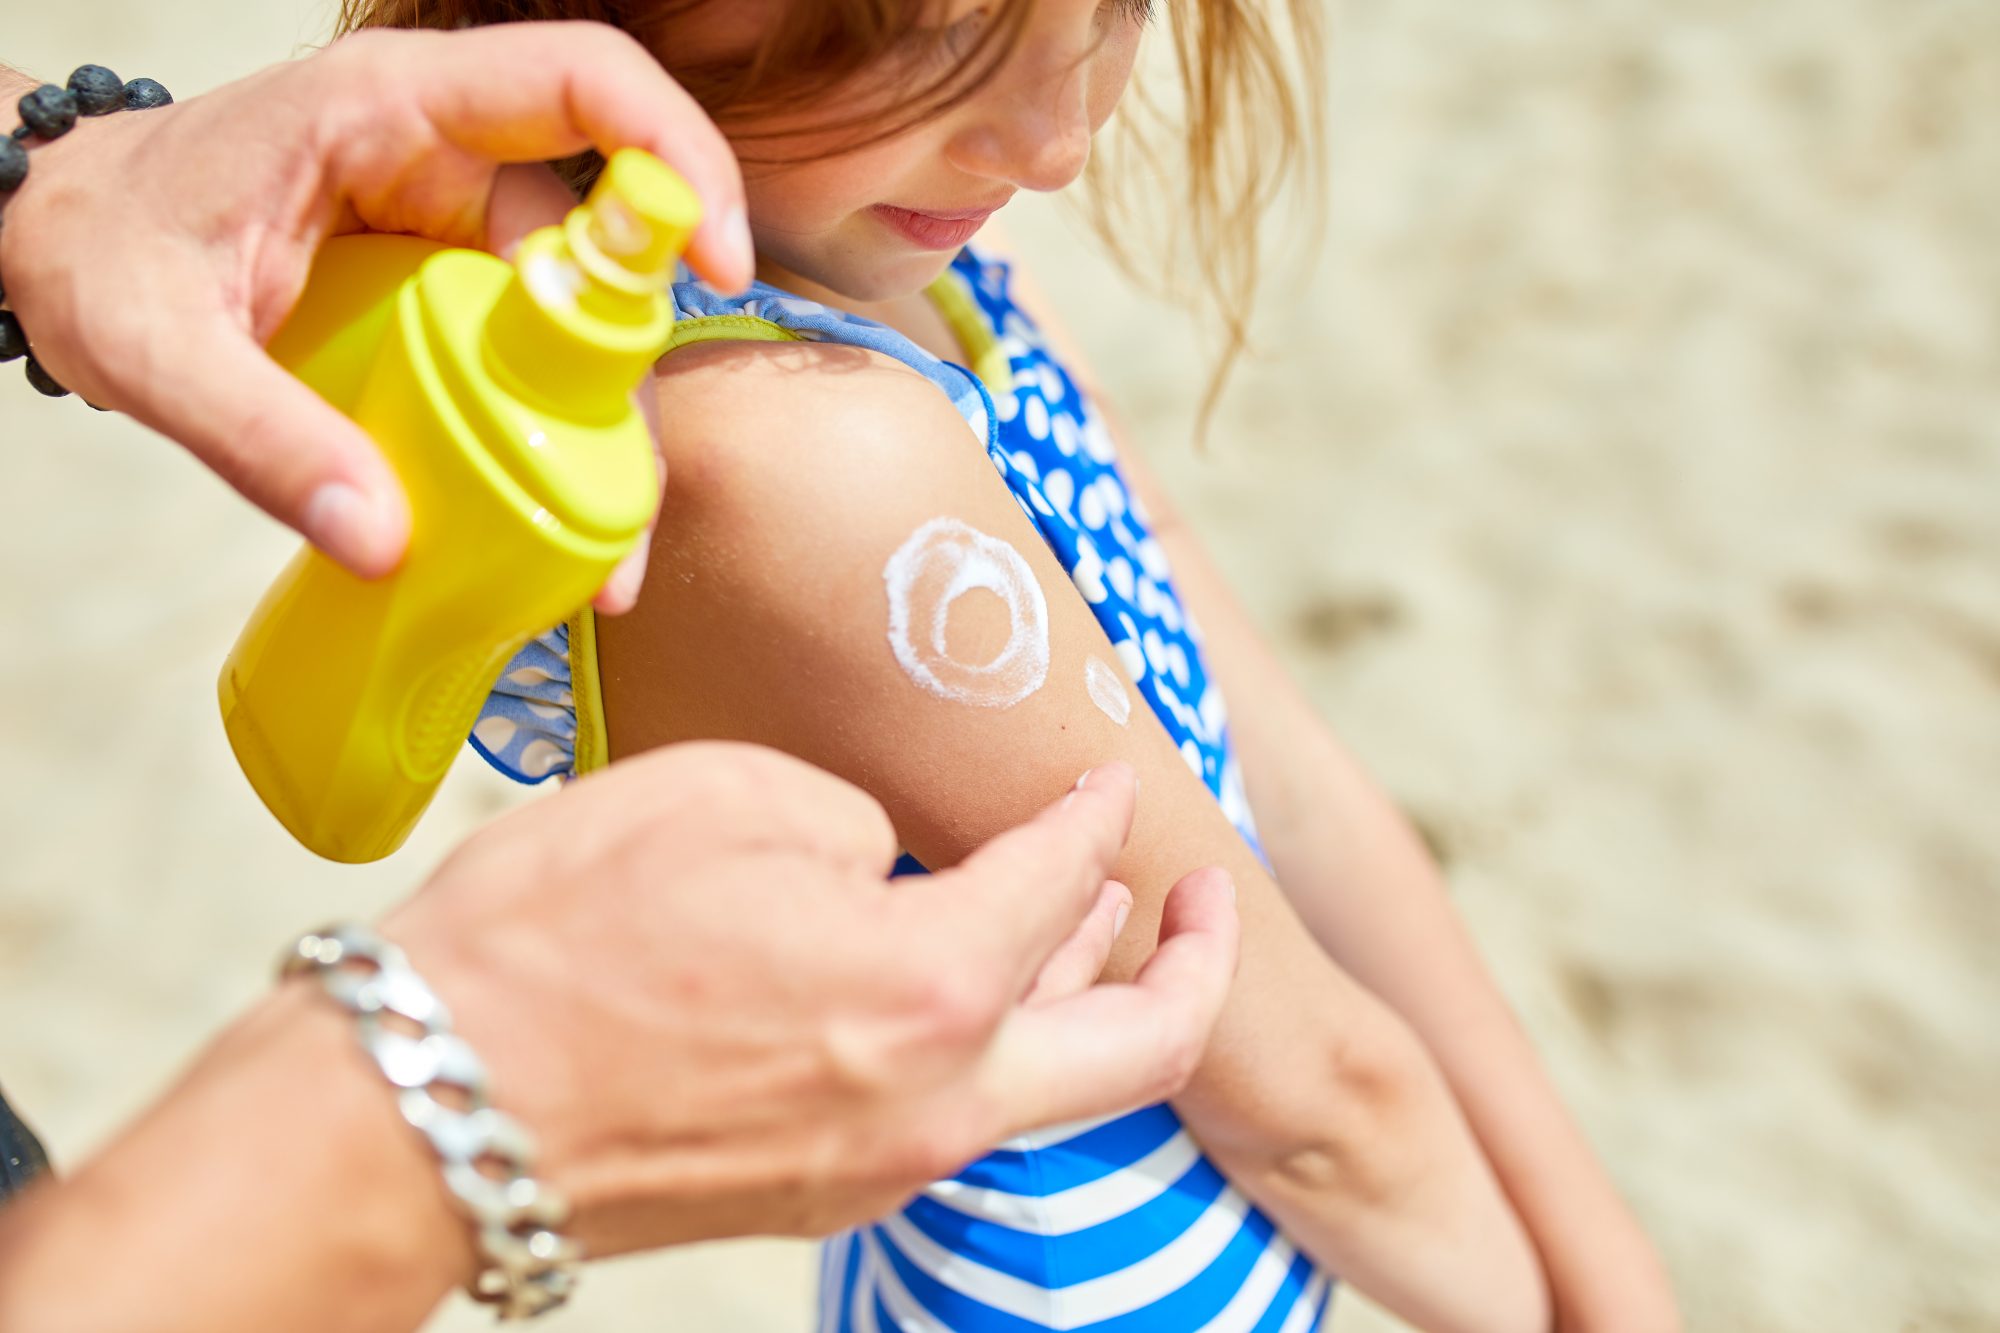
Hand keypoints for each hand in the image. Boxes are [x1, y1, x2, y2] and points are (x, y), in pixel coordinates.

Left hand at [0, 25, 749, 603]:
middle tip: (633, 499)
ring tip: (600, 550)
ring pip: (581, 307)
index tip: (715, 265)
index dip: (676, 156)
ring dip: (602, 425)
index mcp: (388, 108)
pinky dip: (553, 431)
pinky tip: (553, 517)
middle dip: (637, 364)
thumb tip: (382, 539)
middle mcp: (443, 152)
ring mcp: (451, 220)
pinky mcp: (448, 283)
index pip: (582, 82)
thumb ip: (256, 435)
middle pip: (604, 232)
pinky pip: (534, 347)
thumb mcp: (153, 346)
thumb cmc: (99, 250)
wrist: (58, 236)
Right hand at [386, 744, 1240, 1253]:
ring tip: (1093, 923)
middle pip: (1140, 1047)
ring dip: (1088, 998)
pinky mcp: (823, 1187)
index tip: (1106, 778)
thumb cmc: (554, 942)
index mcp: (928, 989)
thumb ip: (857, 820)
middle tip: (1206, 893)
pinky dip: (994, 1036)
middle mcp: (935, 1098)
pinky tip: (963, 979)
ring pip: (1050, 1082)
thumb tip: (896, 864)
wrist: (423, 1110)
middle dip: (1196, 961)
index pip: (1064, 883)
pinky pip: (958, 1107)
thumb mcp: (722, 800)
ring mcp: (882, 1159)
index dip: (1097, 814)